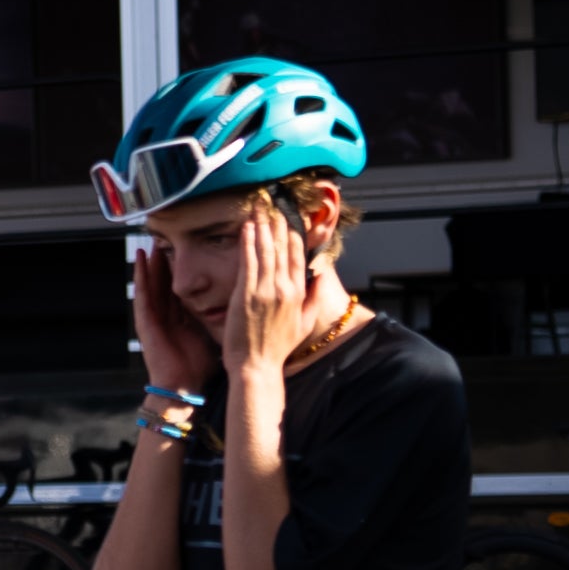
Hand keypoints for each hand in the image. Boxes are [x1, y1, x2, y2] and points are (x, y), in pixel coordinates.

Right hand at [131, 246, 216, 394]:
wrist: (183, 386)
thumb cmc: (199, 366)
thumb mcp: (212, 335)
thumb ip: (221, 320)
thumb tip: (247, 306)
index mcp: (182, 317)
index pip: (183, 286)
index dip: (185, 267)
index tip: (192, 247)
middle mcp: (166, 313)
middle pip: (165, 280)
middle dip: (166, 259)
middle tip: (168, 236)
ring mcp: (153, 316)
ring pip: (151, 282)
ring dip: (150, 262)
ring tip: (151, 240)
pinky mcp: (145, 320)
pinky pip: (142, 293)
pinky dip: (139, 275)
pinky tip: (139, 260)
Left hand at [222, 206, 331, 378]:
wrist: (257, 366)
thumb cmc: (277, 348)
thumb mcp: (304, 323)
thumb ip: (314, 298)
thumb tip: (322, 276)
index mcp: (298, 294)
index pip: (297, 256)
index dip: (292, 234)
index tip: (287, 218)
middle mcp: (284, 289)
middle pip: (282, 248)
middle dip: (277, 223)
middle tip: (271, 203)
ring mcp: (265, 291)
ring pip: (265, 250)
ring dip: (261, 226)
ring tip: (258, 207)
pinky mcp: (246, 295)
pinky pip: (248, 261)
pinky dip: (248, 242)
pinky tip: (246, 227)